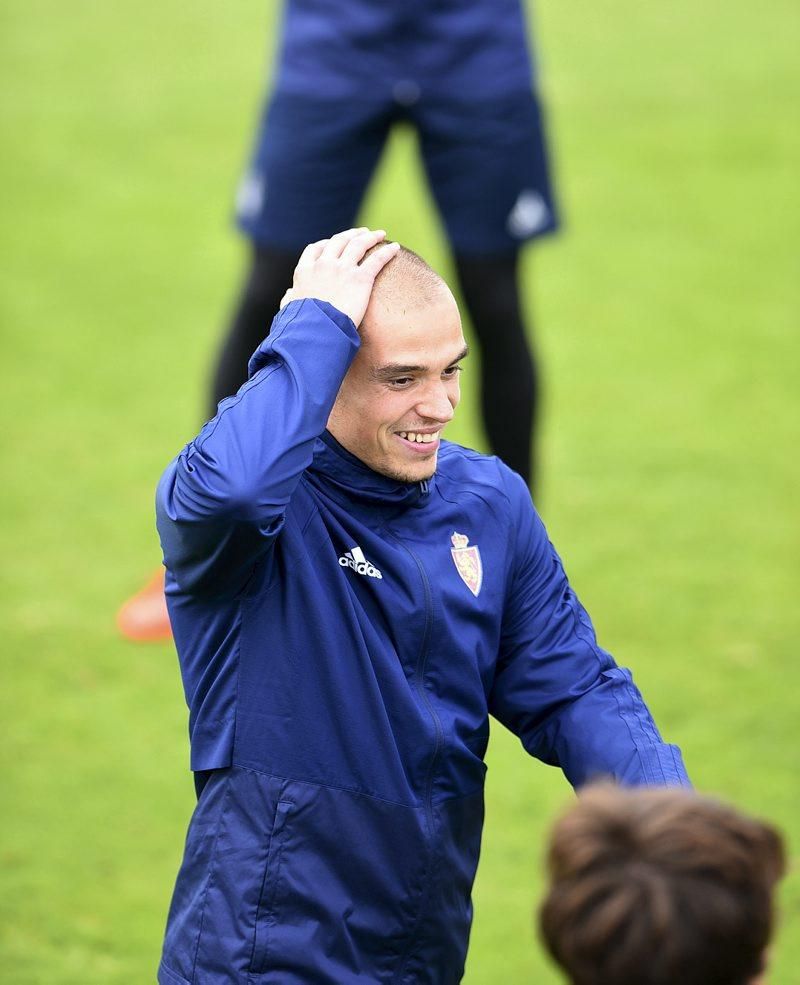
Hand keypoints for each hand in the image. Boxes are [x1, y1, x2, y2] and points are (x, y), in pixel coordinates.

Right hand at [280, 228, 399, 327]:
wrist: (317, 332)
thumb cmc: (302, 326)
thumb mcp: (290, 309)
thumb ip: (290, 298)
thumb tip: (289, 293)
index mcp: (305, 271)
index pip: (315, 249)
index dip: (326, 243)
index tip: (335, 243)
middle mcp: (324, 264)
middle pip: (339, 241)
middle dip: (351, 235)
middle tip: (362, 233)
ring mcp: (343, 269)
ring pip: (358, 244)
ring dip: (370, 237)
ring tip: (379, 234)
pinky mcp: (361, 279)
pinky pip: (377, 260)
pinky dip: (387, 251)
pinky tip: (395, 247)